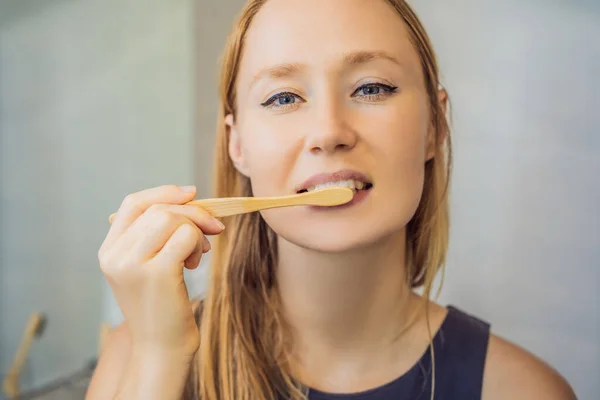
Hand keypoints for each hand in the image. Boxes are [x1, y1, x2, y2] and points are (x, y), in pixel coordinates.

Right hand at [98, 185, 224, 356]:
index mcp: (109, 251)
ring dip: (195, 231)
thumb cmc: (163, 306)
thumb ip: (157, 234)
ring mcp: (132, 264)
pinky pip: (186, 236)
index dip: (164, 192)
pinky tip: (193, 265)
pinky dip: (198, 245)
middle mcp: (115, 256)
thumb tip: (190, 196)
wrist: (161, 348)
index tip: (192, 194)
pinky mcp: (157, 273)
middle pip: (158, 208)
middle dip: (193, 213)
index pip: (133, 203)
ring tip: (196, 255)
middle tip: (213, 229)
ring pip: (172, 218)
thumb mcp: (150, 265)